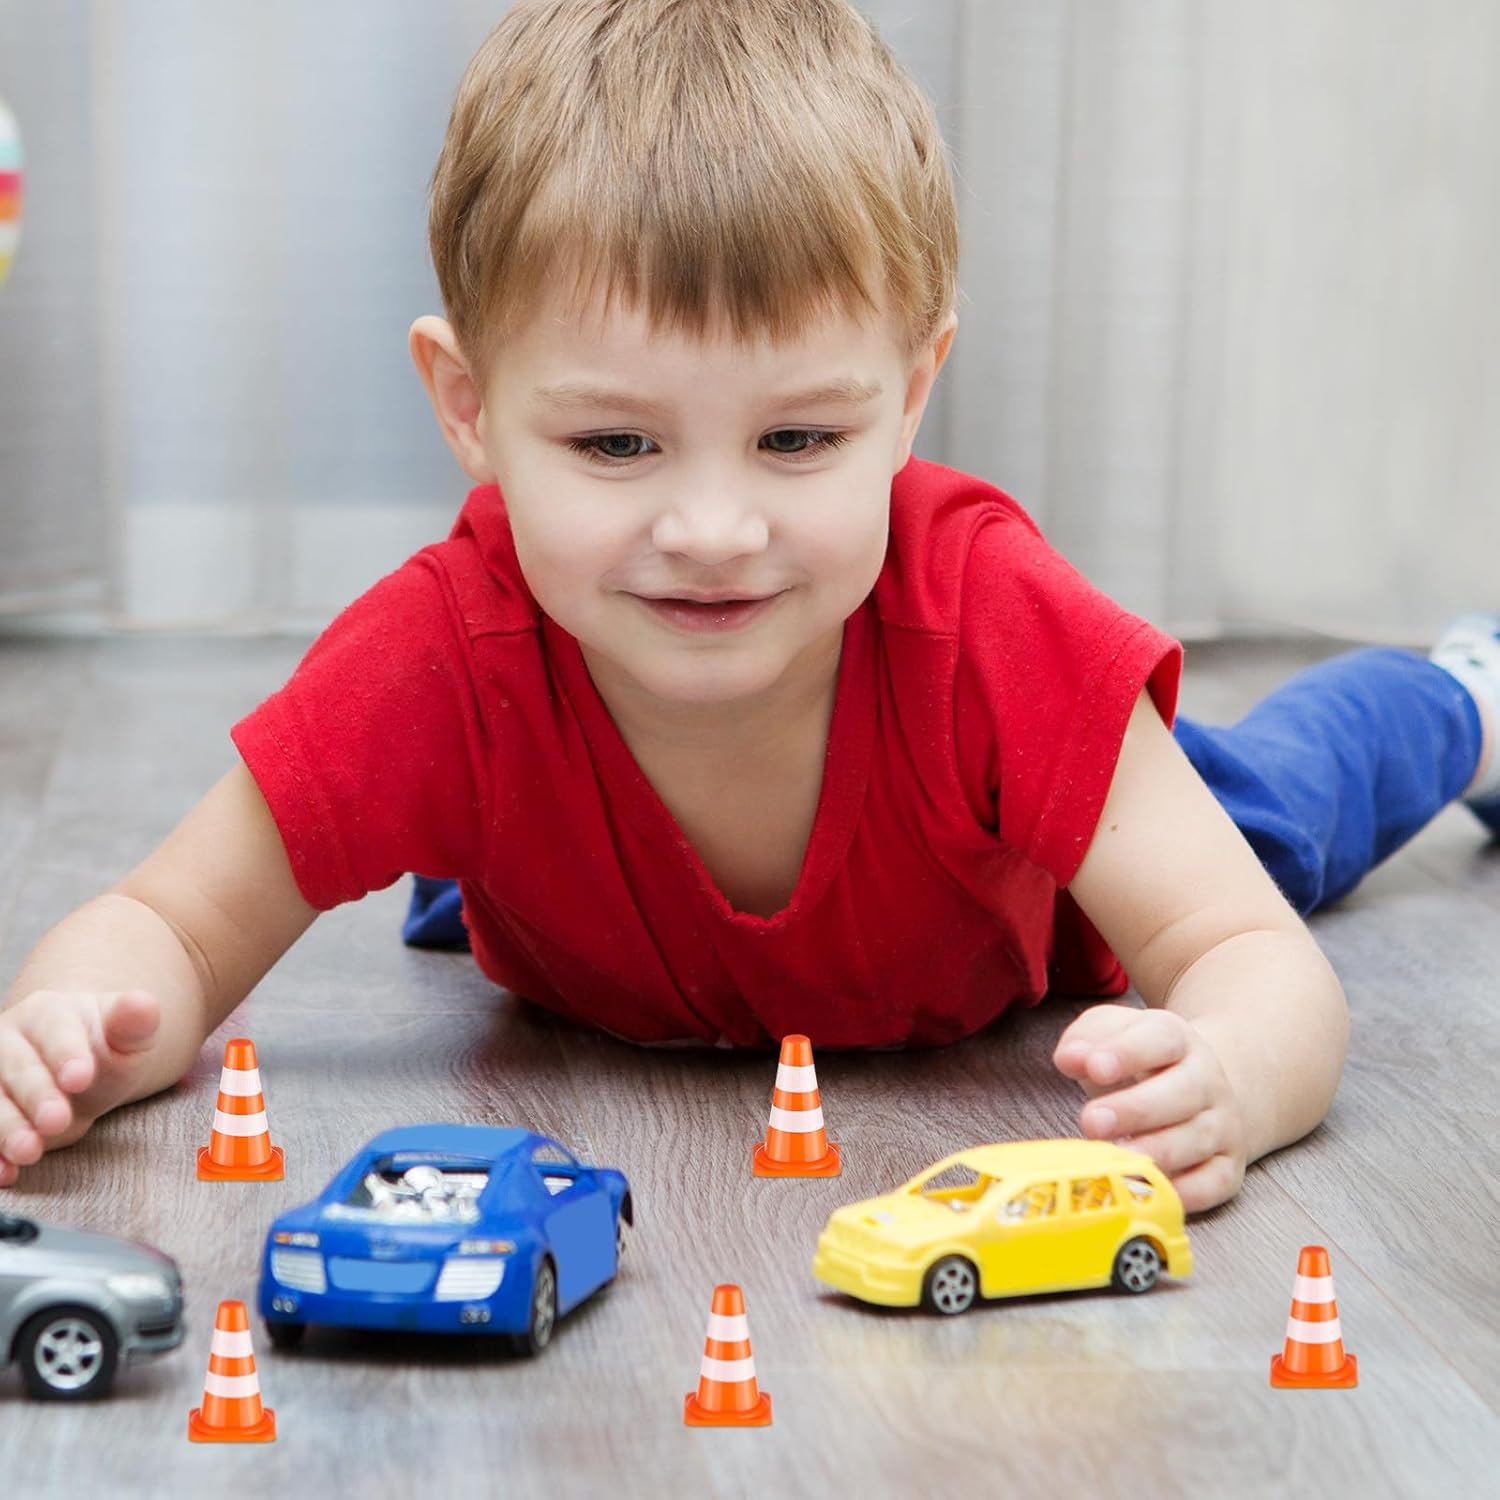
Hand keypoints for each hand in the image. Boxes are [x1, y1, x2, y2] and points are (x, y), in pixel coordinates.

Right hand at [0, 990, 159, 1184]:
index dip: (66, 1054)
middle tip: (56, 1120)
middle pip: (20, 1069)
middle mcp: (10, 1042)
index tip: (81, 1078)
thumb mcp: (128, 1038)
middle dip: (37, 1097)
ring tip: (30, 1151)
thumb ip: (135, 1024)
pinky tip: (7, 1173)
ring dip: (8, 1129)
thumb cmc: (107, 1050)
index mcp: (47, 1013)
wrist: (81, 1071)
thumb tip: (142, 1003)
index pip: (55, 1030)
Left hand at [1052, 1003, 1247, 1211]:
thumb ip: (1087, 1039)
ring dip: (1158, 1152)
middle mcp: (1207, 1081)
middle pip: (1182, 1092)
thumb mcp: (1111, 1035)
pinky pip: (1214, 1183)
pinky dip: (1187, 1192)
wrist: (1199, 1088)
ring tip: (1118, 1157)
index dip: (1128, 1053)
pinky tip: (1151, 1191)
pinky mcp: (1227, 1167)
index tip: (1095, 1067)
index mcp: (1178, 1041)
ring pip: (1199, 1139)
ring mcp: (1222, 1125)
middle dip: (1137, 1109)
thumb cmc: (1140, 1062)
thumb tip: (1070, 1058)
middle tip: (1093, 1122)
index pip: (1161, 1039)